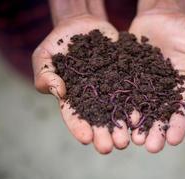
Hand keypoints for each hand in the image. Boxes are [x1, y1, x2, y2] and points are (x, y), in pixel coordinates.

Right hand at [32, 2, 130, 153]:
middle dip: (104, 133)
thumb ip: (46, 75)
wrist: (80, 25)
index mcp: (72, 97)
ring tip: (128, 139)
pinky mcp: (123, 76)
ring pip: (116, 109)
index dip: (79, 127)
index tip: (86, 139)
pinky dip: (135, 103)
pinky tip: (140, 115)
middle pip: (98, 118)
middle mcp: (92, 96)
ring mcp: (109, 87)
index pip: (73, 115)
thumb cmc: (57, 43)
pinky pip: (130, 91)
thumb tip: (58, 91)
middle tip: (111, 147)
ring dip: (122, 125)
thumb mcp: (44, 56)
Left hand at [129, 2, 184, 152]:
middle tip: (150, 147)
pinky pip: (124, 93)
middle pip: (159, 115)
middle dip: (155, 131)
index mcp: (183, 88)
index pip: (181, 111)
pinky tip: (118, 119)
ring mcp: (144, 85)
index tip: (173, 141)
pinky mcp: (128, 77)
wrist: (161, 15)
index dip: (178, 126)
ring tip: (133, 139)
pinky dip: (121, 106)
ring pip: (140, 108)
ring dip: (137, 125)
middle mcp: (163, 91)